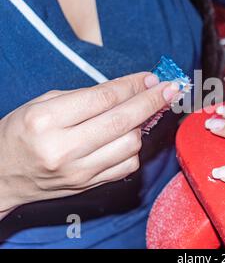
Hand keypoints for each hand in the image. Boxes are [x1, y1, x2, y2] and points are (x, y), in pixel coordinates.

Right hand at [0, 72, 180, 215]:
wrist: (2, 175)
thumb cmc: (22, 133)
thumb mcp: (42, 103)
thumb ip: (85, 97)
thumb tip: (129, 89)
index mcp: (46, 120)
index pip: (103, 98)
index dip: (133, 85)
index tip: (152, 77)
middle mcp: (64, 148)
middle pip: (122, 121)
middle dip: (152, 101)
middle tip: (170, 88)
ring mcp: (78, 170)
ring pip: (130, 144)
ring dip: (143, 125)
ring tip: (144, 111)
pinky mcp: (88, 185)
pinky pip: (127, 165)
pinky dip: (134, 148)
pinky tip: (129, 136)